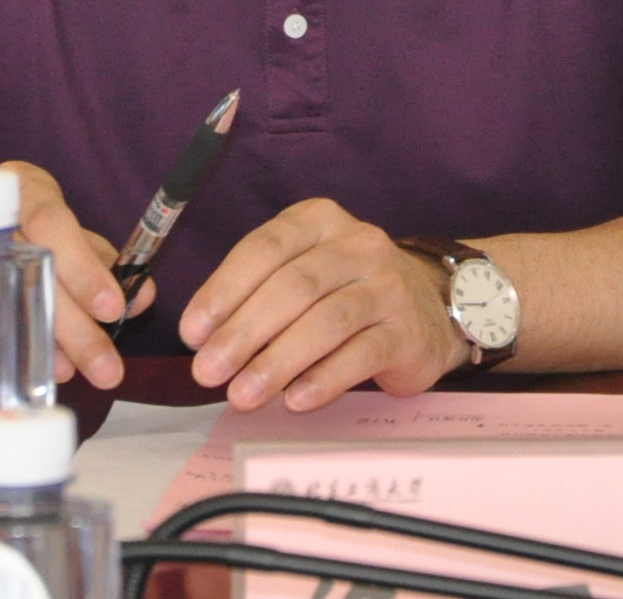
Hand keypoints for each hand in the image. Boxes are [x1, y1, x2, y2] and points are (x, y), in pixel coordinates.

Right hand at [0, 161, 151, 390]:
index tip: (115, 308)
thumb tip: (142, 295)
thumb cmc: (20, 234)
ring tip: (74, 373)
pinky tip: (33, 371)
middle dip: (74, 325)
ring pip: (4, 301)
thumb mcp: (61, 237)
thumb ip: (100, 261)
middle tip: (106, 367)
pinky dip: (11, 350)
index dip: (84, 268)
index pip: (51, 222)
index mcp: (24, 187)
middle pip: (28, 270)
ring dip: (45, 344)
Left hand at [180, 200, 469, 410]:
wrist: (430, 307)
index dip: (224, 290)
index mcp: (319, 220)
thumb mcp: (303, 271)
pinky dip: (323, 379)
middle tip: (208, 373)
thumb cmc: (345, 291)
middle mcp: (357, 245)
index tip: (192, 333)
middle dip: (243, 333)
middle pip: (293, 287)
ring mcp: (387, 286)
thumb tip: (204, 341)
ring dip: (276, 362)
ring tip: (241, 396)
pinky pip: (361, 356)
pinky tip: (294, 401)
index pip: (265, 248)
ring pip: (325, 322)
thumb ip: (257, 294)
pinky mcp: (407, 331)